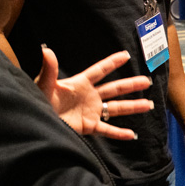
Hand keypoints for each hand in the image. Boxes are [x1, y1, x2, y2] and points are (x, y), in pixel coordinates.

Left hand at [36, 48, 151, 140]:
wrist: (35, 123)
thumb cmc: (37, 102)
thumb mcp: (43, 85)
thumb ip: (48, 69)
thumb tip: (47, 51)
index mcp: (80, 84)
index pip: (99, 71)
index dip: (112, 63)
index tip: (126, 55)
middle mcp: (89, 97)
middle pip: (114, 89)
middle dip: (130, 85)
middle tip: (147, 81)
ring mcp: (90, 112)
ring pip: (115, 108)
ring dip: (132, 107)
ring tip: (148, 105)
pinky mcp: (88, 127)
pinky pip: (107, 130)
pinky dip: (119, 133)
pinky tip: (132, 134)